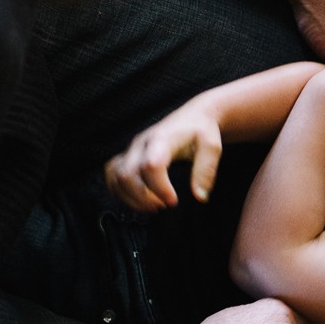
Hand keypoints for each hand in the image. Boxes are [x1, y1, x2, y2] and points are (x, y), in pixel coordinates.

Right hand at [105, 99, 222, 209]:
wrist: (193, 116)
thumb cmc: (202, 130)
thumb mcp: (212, 147)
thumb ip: (206, 171)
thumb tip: (200, 197)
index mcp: (162, 138)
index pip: (151, 166)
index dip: (159, 188)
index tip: (173, 201)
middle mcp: (141, 142)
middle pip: (127, 174)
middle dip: (143, 197)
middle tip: (164, 206)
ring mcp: (131, 148)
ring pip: (116, 176)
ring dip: (131, 198)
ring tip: (153, 207)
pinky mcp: (127, 155)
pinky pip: (112, 175)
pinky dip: (120, 191)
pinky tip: (138, 200)